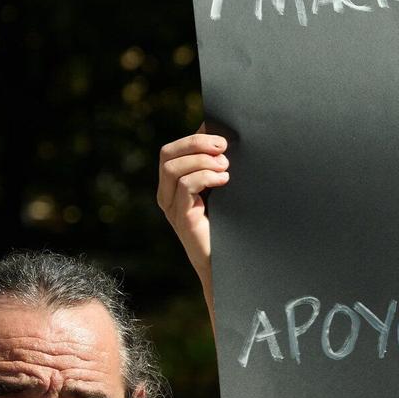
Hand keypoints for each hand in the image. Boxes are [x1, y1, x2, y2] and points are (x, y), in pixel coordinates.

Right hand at [157, 129, 229, 296]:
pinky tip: (225, 180)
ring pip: (173, 167)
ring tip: (227, 168)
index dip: (194, 137)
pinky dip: (206, 176)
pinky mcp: (182, 218)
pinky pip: (185, 186)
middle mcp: (167, 194)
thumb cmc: (231, 226)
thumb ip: (218, 169)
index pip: (172, 150)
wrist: (231, 263)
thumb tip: (225, 140)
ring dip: (202, 160)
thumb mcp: (224, 191)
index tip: (220, 134)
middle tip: (224, 146)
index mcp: (173, 185)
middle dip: (196, 143)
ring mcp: (171, 207)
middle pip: (167, 153)